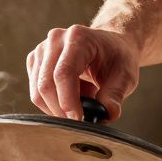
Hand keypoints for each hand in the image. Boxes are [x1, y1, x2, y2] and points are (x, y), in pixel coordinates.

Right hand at [26, 25, 140, 121]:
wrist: (110, 46)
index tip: (79, 119)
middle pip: (46, 84)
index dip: (68, 100)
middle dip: (61, 109)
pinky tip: (69, 98)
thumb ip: (115, 95)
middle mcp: (56, 39)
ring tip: (78, 105)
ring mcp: (42, 50)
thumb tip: (107, 114)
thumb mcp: (125, 76)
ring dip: (56, 108)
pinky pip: (36, 92)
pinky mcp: (35, 62)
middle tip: (79, 122)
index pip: (63, 73)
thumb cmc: (118, 59)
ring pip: (38, 91)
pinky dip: (51, 103)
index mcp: (79, 38)